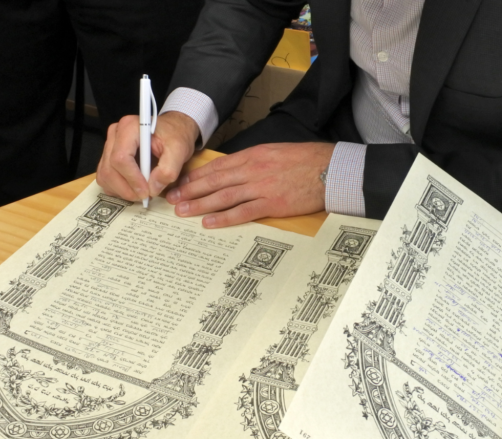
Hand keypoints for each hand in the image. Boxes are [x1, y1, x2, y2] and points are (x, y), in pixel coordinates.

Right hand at [96, 111, 199, 200]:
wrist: (173, 129)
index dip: (132, 179)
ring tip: (141, 194)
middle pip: (109, 169)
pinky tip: (133, 190)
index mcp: (129, 127)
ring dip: (122, 191)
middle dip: (127, 189)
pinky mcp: (108, 157)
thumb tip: (152, 189)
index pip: (121, 158)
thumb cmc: (176, 136)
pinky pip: (105, 178)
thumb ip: (168, 170)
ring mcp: (109, 146)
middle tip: (145, 197)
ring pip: (105, 176)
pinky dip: (118, 189)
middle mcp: (115, 134)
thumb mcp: (180, 150)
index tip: (147, 192)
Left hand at [165, 142, 334, 227]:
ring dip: (200, 204)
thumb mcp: (275, 152)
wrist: (329, 169)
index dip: (196, 176)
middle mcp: (253, 170)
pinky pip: (243, 212)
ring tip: (183, 211)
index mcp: (253, 155)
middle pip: (215, 181)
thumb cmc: (306, 161)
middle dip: (190, 190)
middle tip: (172, 198)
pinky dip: (224, 218)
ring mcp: (261, 187)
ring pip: (223, 196)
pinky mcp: (272, 203)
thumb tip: (236, 172)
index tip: (181, 182)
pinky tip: (209, 223)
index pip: (218, 167)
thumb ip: (254, 162)